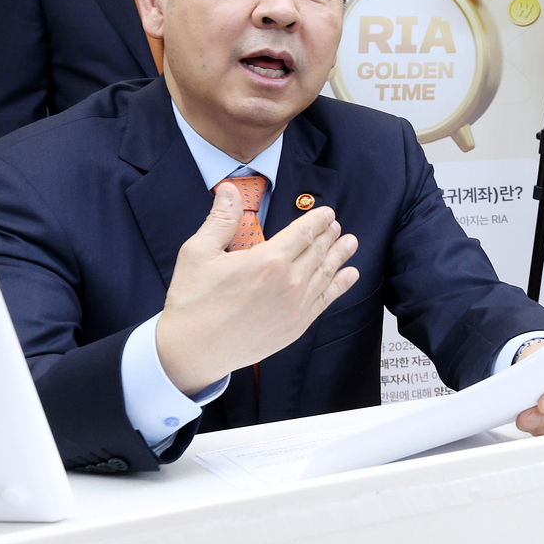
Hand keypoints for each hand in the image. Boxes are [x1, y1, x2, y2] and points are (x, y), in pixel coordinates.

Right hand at [155, 183, 359, 394]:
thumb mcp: (198, 253)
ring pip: (326, 273)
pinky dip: (340, 285)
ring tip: (350, 243)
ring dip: (339, 255)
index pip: (303, 233)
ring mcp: (296, 306)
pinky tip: (349, 275)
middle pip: (317, 251)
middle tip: (336, 227)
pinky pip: (326, 300)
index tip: (326, 213)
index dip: (317, 220)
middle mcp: (289, 282)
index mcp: (268, 260)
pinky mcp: (297, 326)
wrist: (193, 352)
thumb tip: (229, 191)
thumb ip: (221, 219)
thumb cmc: (194, 304)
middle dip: (329, 235)